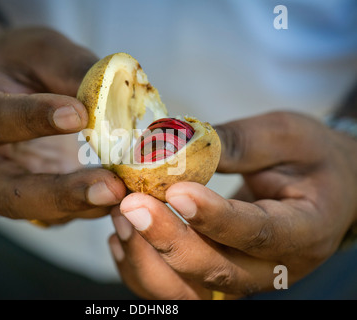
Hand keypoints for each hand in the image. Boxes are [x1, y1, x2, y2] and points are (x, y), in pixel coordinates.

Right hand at [0, 27, 125, 224]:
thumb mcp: (38, 50)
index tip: (79, 114)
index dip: (33, 119)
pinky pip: (60, 213)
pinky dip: (94, 207)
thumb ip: (72, 70)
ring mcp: (3, 188)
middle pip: (9, 194)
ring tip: (129, 192)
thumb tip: (120, 101)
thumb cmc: (14, 64)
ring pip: (39, 212)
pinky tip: (126, 194)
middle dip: (62, 195)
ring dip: (86, 207)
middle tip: (110, 188)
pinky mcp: (32, 198)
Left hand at [109, 111, 356, 298]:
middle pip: (218, 271)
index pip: (259, 233)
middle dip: (169, 239)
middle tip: (132, 203)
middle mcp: (275, 267)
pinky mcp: (219, 279)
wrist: (325, 190)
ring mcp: (244, 279)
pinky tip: (123, 238)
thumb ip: (240, 141)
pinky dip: (143, 269)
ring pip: (190, 292)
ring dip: (149, 258)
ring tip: (122, 215)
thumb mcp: (288, 136)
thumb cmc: (310, 159)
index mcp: (306, 229)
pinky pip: (176, 290)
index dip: (215, 217)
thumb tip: (181, 144)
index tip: (176, 191)